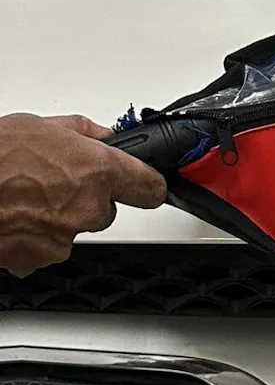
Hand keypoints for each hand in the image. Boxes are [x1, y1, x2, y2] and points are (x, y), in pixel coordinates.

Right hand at [0, 113, 166, 277]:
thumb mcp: (42, 125)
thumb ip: (82, 133)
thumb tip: (103, 136)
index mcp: (98, 171)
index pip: (150, 187)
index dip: (148, 185)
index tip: (148, 186)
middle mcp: (87, 208)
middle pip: (108, 210)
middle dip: (88, 198)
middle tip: (55, 182)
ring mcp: (64, 238)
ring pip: (75, 229)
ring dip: (58, 218)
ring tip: (26, 197)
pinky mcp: (38, 260)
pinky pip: (47, 248)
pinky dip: (34, 237)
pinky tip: (15, 216)